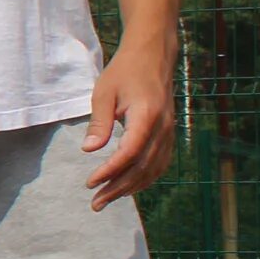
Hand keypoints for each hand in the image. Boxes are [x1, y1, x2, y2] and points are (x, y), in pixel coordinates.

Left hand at [84, 42, 178, 207]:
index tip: (90, 183)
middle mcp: (163, 128)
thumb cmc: (124, 72)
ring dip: (131, 187)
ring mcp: (169, 131)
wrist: (152, 56)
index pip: (129, 153)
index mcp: (146, 117)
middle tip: (95, 203)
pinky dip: (145, 178)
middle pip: (142, 168)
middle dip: (118, 188)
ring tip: (108, 198)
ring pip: (154, 169)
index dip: (110, 172)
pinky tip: (129, 186)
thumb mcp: (104, 93)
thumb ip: (99, 123)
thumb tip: (89, 151)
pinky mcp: (169, 132)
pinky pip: (161, 162)